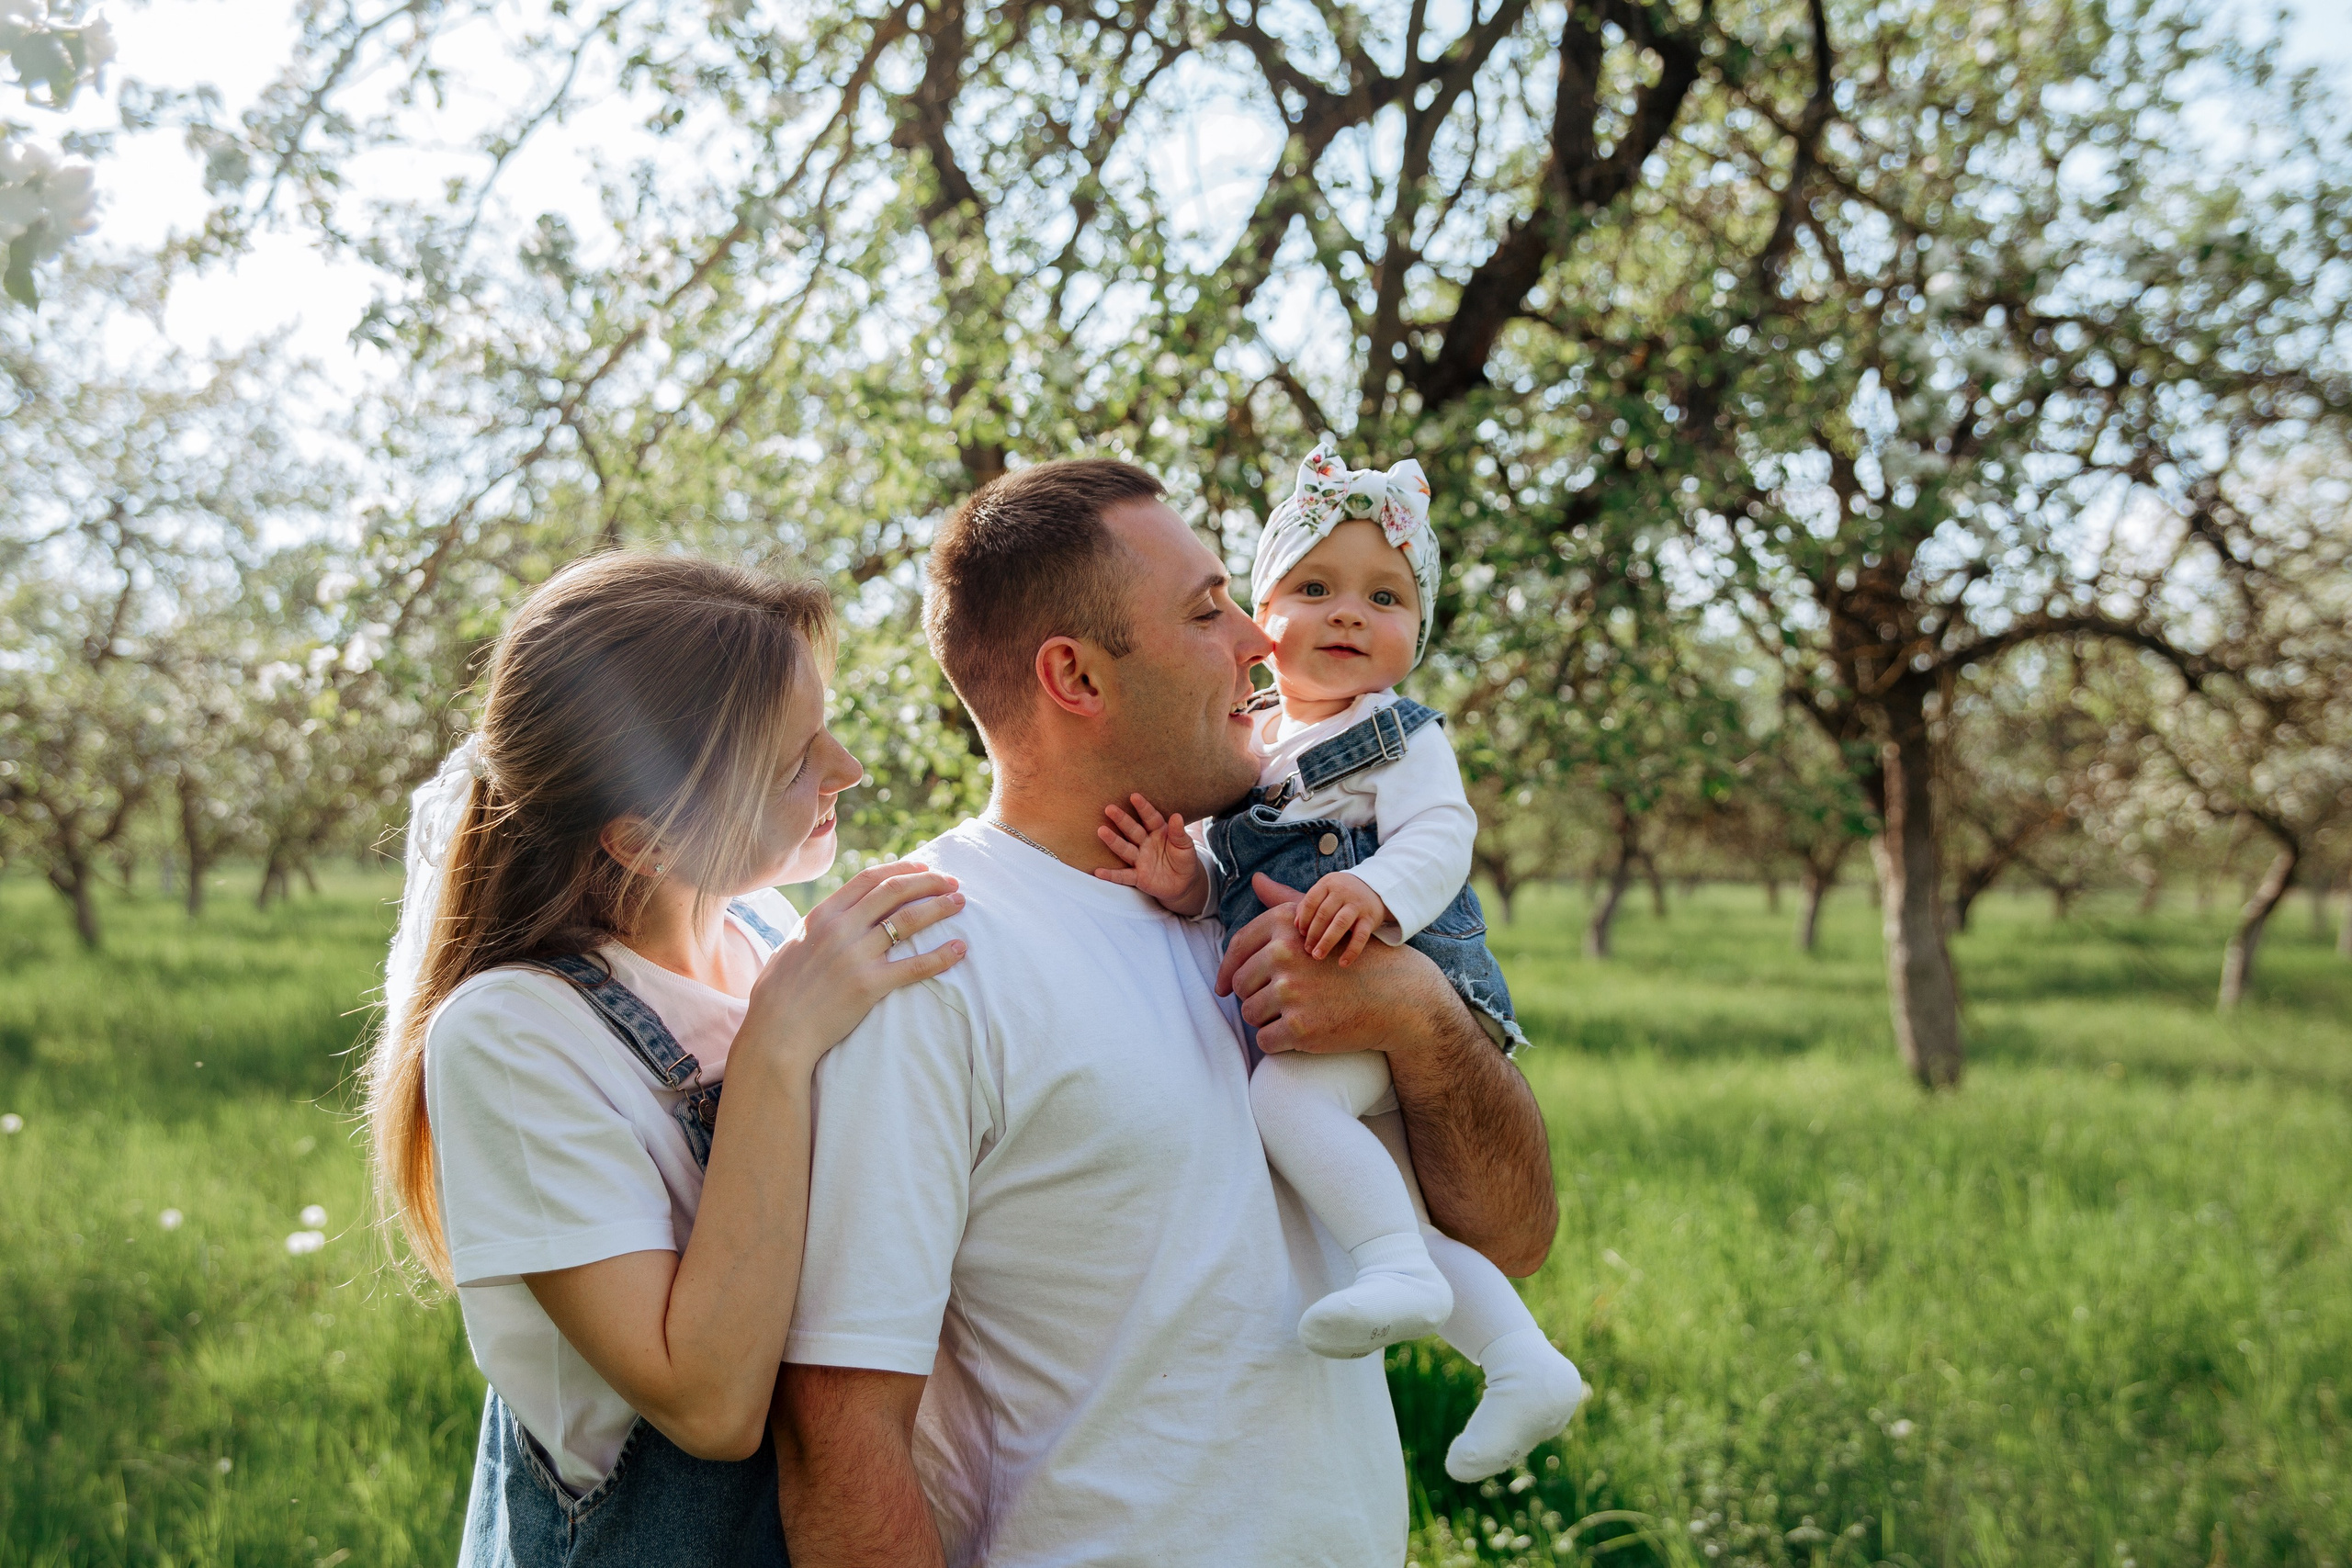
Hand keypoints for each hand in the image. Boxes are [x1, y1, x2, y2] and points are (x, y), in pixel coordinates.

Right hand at [743, 861, 965, 1063]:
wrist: (775, 1032)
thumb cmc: (778, 993)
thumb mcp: (794, 945)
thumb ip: (818, 926)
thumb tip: (837, 915)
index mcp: (822, 915)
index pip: (869, 879)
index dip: (900, 869)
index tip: (923, 867)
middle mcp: (840, 929)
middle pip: (894, 892)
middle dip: (928, 882)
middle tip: (952, 882)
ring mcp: (855, 956)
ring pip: (908, 921)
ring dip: (939, 908)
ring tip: (960, 904)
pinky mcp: (869, 986)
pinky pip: (914, 966)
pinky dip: (941, 956)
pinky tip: (959, 949)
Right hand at [1094, 793, 1209, 913]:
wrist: (1185, 883)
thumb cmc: (1185, 860)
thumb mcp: (1186, 846)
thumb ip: (1179, 833)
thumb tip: (1177, 816)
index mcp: (1159, 832)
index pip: (1150, 818)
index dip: (1143, 807)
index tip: (1134, 796)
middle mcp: (1146, 843)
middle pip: (1132, 830)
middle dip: (1122, 820)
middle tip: (1109, 808)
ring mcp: (1140, 860)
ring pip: (1125, 849)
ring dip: (1113, 841)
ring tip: (1101, 831)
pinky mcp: (1139, 877)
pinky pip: (1123, 876)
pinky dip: (1111, 875)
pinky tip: (1098, 871)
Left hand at [1217, 872, 1445, 1054]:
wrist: (1398, 997)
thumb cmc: (1357, 960)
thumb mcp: (1322, 922)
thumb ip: (1283, 902)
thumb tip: (1255, 878)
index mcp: (1284, 927)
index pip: (1237, 949)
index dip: (1227, 971)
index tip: (1223, 987)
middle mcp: (1284, 956)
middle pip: (1240, 985)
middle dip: (1254, 996)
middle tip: (1280, 1002)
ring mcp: (1291, 993)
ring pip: (1249, 1014)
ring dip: (1265, 1020)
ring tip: (1293, 1015)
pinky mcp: (1300, 1028)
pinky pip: (1264, 1041)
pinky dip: (1277, 1042)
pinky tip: (1298, 1034)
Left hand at [1295, 870, 1387, 964]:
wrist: (1376, 890)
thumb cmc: (1342, 895)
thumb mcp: (1326, 892)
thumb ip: (1309, 905)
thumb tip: (1296, 925)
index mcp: (1328, 883)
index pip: (1311, 901)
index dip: (1303, 919)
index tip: (1300, 933)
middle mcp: (1343, 892)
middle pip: (1324, 913)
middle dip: (1313, 934)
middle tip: (1307, 949)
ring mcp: (1358, 905)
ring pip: (1340, 923)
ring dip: (1326, 941)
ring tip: (1317, 956)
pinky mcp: (1370, 918)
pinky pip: (1360, 937)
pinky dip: (1351, 951)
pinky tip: (1342, 963)